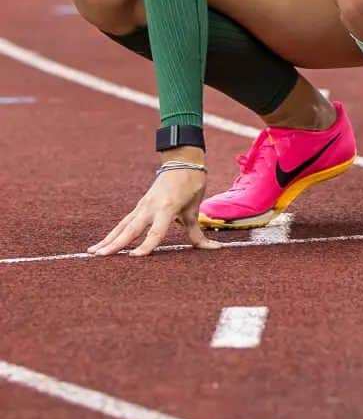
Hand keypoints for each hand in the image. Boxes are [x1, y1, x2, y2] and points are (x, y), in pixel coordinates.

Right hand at [89, 154, 221, 256]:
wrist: (182, 161)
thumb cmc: (191, 183)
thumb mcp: (195, 207)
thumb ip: (196, 231)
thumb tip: (213, 247)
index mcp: (167, 207)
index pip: (155, 231)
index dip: (146, 245)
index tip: (134, 257)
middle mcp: (150, 207)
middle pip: (131, 229)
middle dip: (116, 243)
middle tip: (100, 256)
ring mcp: (143, 206)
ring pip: (123, 225)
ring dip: (108, 239)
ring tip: (93, 252)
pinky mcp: (140, 206)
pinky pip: (125, 222)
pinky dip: (114, 232)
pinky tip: (103, 242)